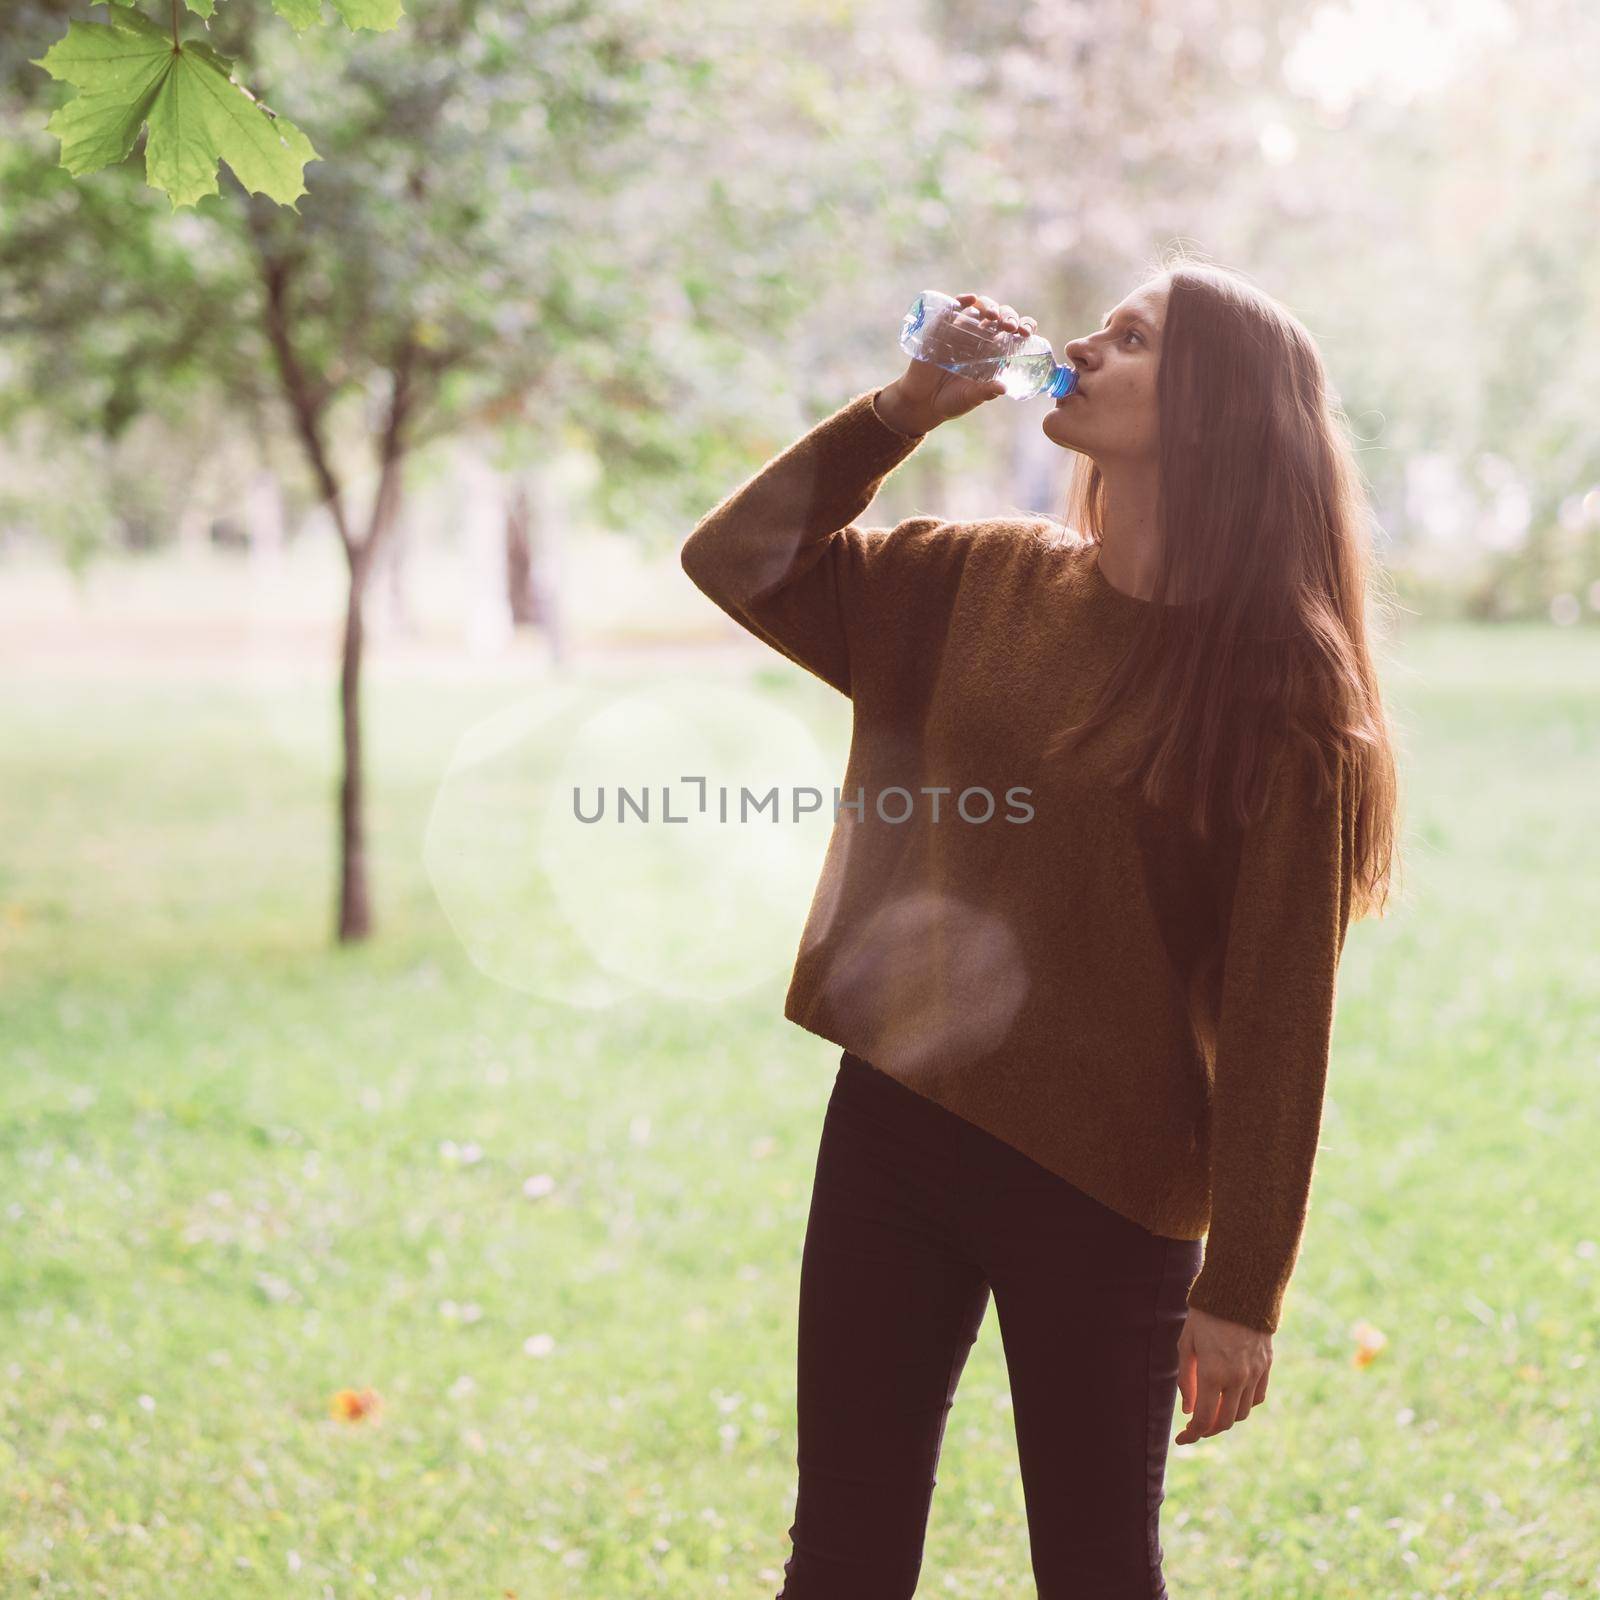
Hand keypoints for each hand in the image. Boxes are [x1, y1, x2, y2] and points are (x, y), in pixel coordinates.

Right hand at [882, 291, 1038, 431]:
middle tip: (1010, 326)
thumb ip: (985, 392)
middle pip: (1001, 316)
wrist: (921, 402)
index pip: (1015, 332)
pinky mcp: (942, 328)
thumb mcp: (970, 398)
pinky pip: (954, 308)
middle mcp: (981, 338)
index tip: (1026, 333)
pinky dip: (963, 300)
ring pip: (981, 308)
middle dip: (1009, 316)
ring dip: (990, 307)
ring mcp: (962, 331)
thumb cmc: (951, 401)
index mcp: (995, 352)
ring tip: (992, 317)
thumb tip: (1003, 388)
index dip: (1024, 326)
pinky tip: (970, 299)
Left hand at [1174, 1305, 1271, 1445]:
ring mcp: (1255, 1374)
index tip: (1182, 1439)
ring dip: (1227, 1418)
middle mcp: (1237, 1378)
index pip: (1204, 1419)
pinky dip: (1244, 1404)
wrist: (1239, 1291)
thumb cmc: (1205, 1316)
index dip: (1192, 1434)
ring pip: (1243, 1413)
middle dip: (1208, 1430)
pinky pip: (1257, 1398)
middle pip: (1225, 1422)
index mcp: (1213, 1373)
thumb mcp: (1186, 1343)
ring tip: (1212, 1410)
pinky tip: (1231, 1398)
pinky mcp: (1266, 1367)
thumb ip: (1186, 1379)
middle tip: (1196, 1428)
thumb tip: (1188, 1410)